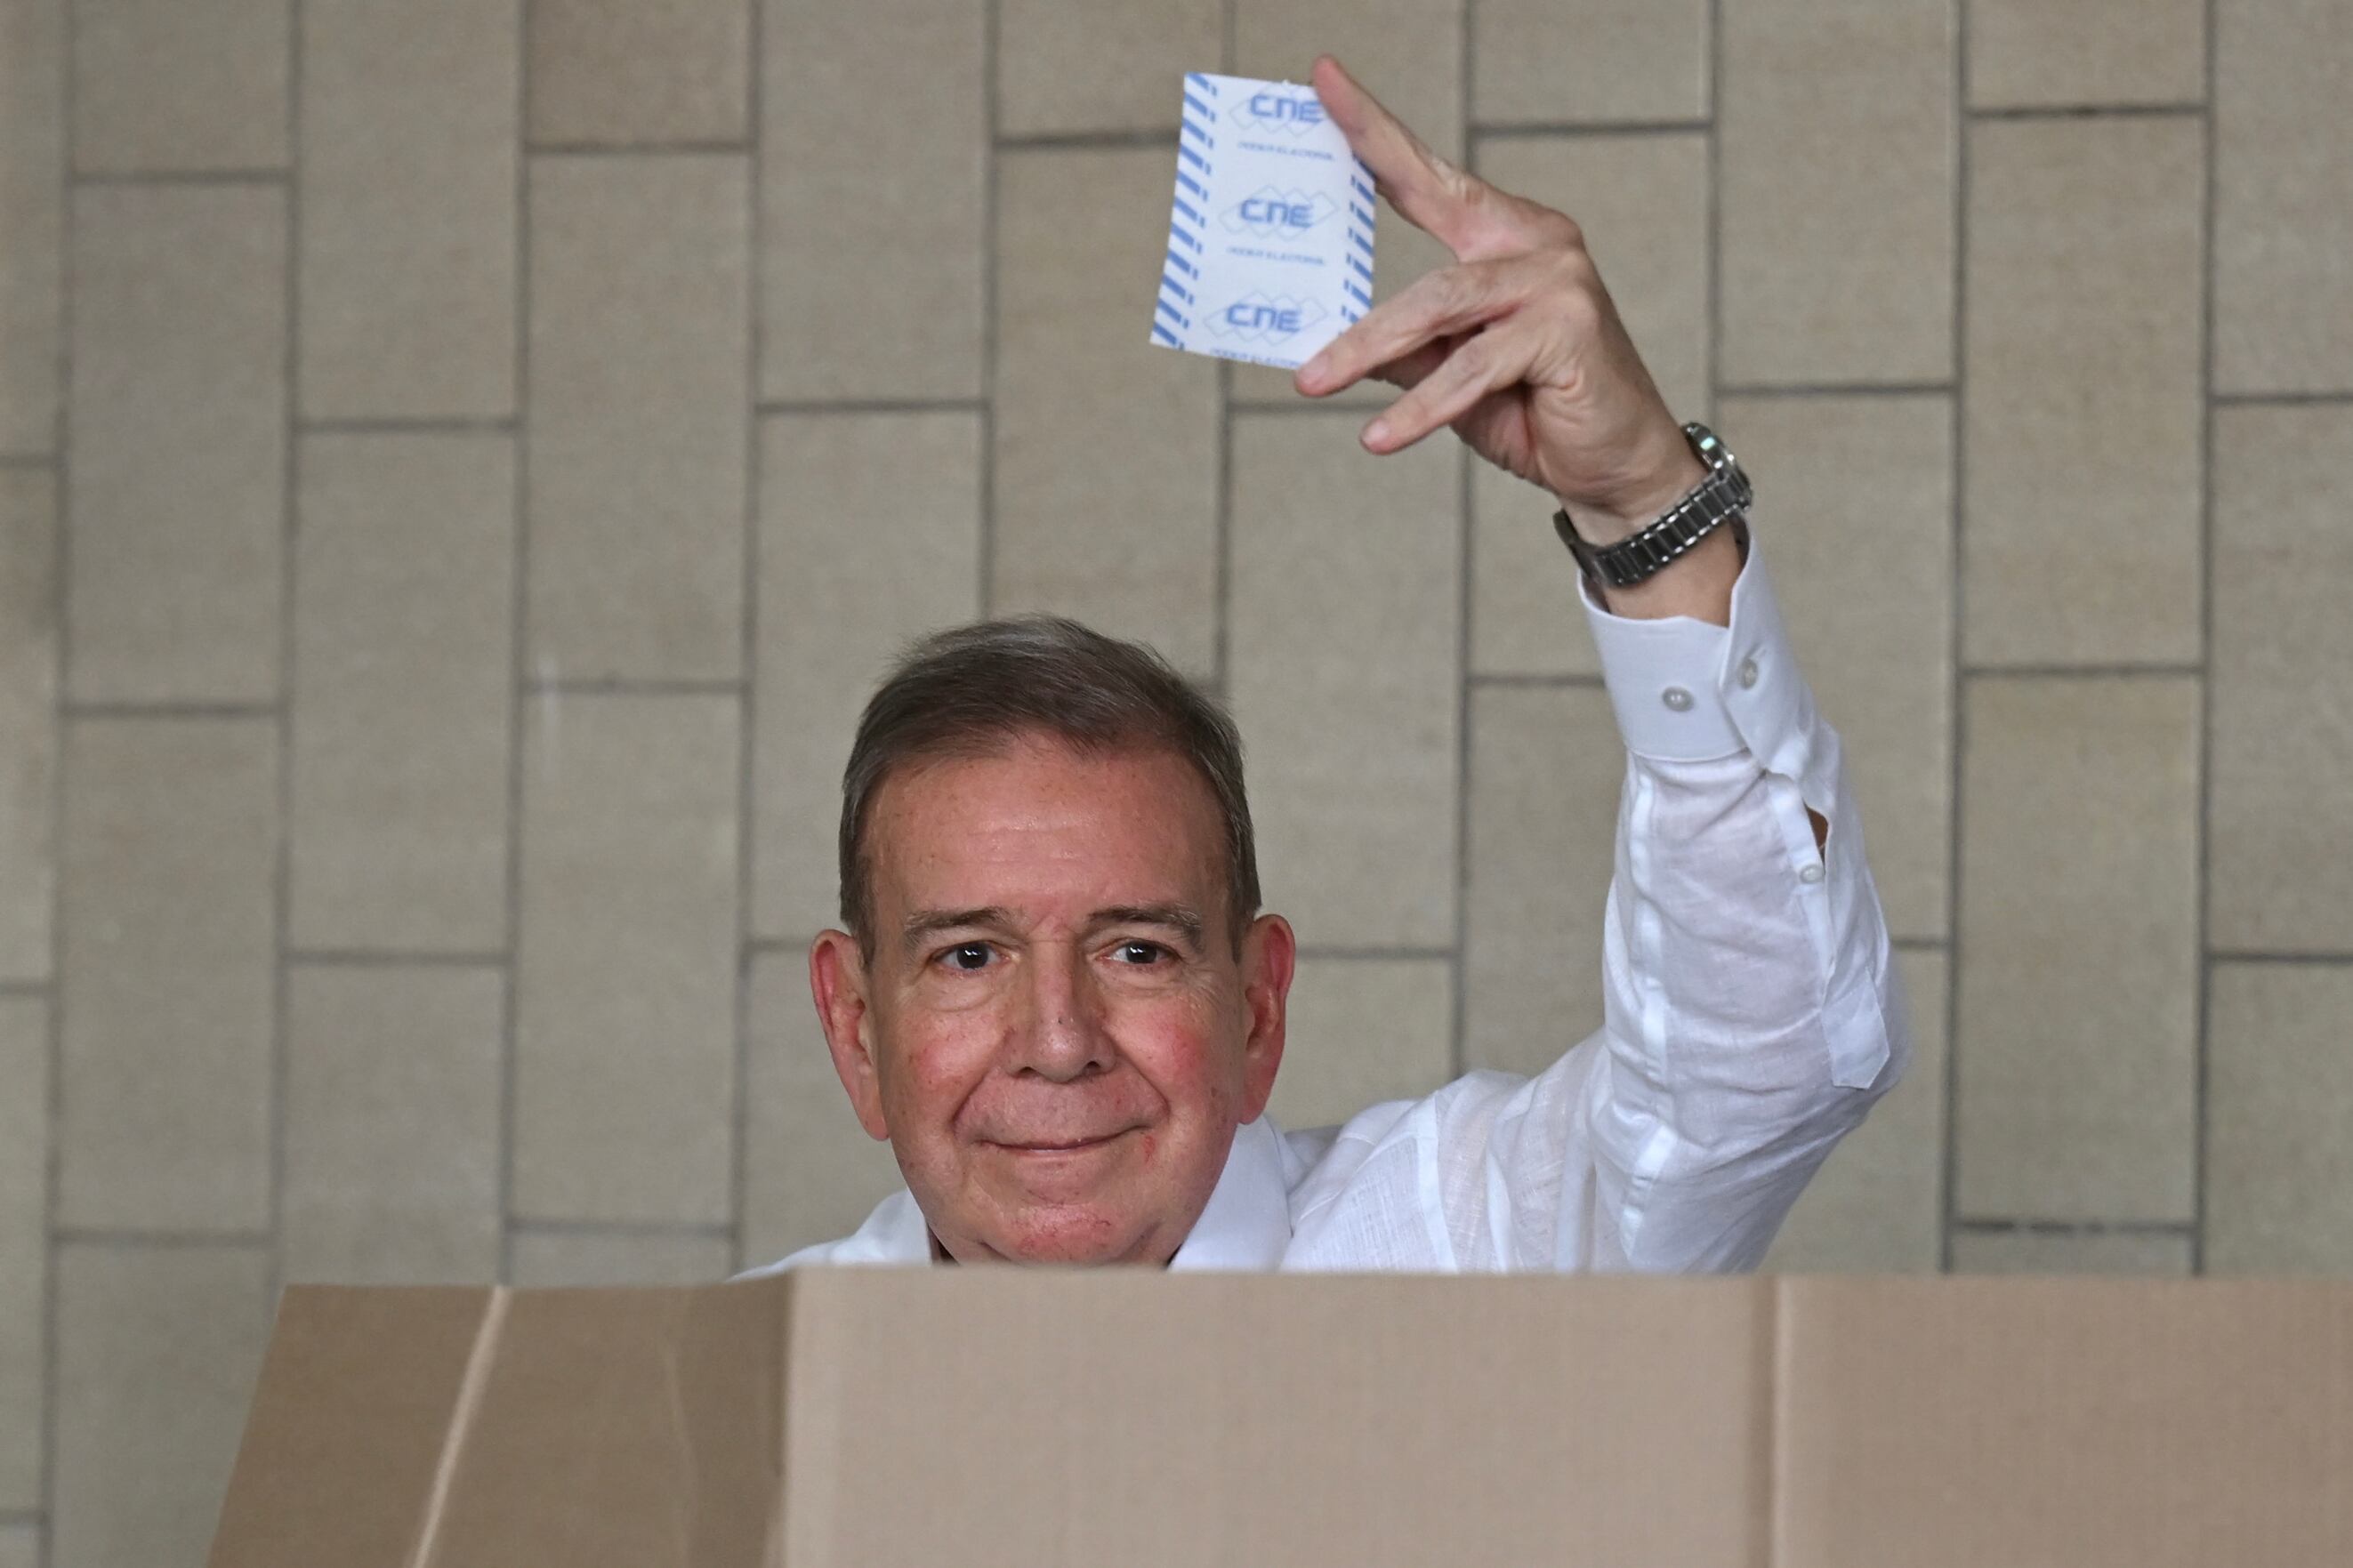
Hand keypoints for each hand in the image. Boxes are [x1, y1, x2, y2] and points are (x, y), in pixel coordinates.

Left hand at [1292, 56, 1705, 545]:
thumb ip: (1402, 346)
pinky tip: (1381, 435)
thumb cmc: (1535, 409)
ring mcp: (1558, 279)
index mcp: (1507, 234)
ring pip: (1440, 301)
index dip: (1374, 132)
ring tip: (1314, 382)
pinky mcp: (1567, 328)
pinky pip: (1474, 366)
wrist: (1616, 465)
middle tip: (1293, 300)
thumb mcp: (1449, 373)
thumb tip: (1324, 342)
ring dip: (1369, 345)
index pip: (1428, 177)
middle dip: (1351, 265)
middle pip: (1428, 228)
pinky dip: (1422, 406)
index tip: (1323, 82)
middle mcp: (1537, 241)